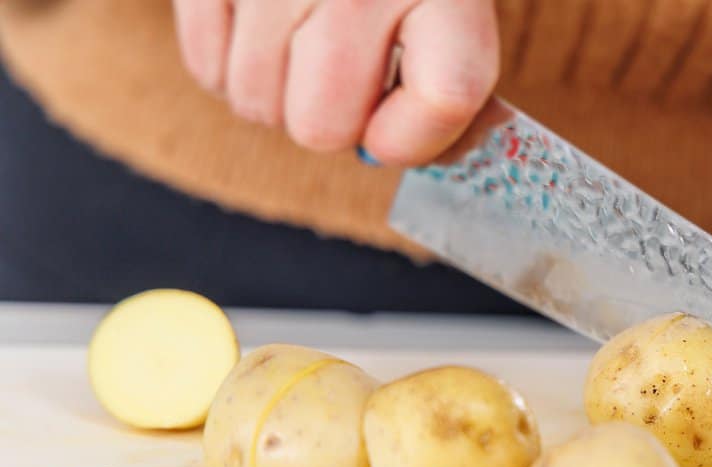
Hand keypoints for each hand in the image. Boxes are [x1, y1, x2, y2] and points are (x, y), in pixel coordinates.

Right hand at [172, 0, 498, 163]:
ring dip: (280, 93)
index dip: (414, 139)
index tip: (396, 130)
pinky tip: (263, 23)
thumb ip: (446, 75)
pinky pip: (208, 70)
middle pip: (323, 126)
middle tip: (346, 77)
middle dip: (334, 121)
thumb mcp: (445, 0)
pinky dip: (232, 65)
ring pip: (258, 105)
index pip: (445, 96)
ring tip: (303, 38)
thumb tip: (394, 149)